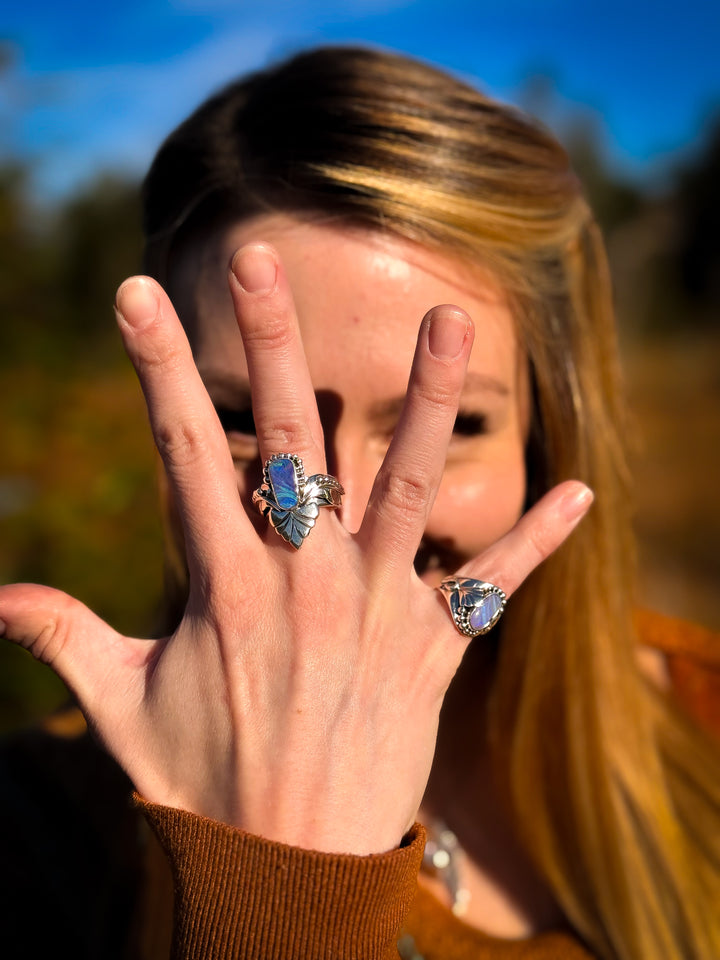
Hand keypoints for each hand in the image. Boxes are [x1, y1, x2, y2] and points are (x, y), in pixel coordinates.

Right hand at [0, 243, 591, 854]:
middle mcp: (303, 583)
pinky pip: (491, 588)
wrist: (284, 871)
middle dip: (269, 344)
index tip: (137, 295)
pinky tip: (583, 490)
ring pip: (405, 486)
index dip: (155, 371)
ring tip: (449, 317)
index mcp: (224, 587)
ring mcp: (376, 613)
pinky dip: (537, 540)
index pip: (180, 455)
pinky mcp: (433, 652)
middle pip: (285, 441)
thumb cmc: (200, 783)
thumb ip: (66, 637)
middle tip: (263, 260)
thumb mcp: (122, 706)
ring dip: (426, 400)